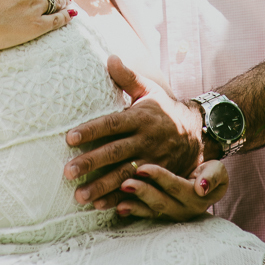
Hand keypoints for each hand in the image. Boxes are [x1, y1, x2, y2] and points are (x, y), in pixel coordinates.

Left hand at [64, 55, 203, 206]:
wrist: (197, 132)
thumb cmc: (164, 109)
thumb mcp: (149, 89)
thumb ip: (127, 77)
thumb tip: (110, 57)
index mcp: (140, 117)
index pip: (112, 124)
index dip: (91, 130)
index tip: (69, 137)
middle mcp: (146, 140)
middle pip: (115, 152)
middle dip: (91, 163)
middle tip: (68, 172)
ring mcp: (153, 162)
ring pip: (124, 176)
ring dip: (101, 187)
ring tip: (79, 197)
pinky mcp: (157, 178)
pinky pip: (136, 191)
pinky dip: (118, 200)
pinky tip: (100, 207)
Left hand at [116, 159, 227, 222]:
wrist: (205, 183)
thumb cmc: (209, 172)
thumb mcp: (218, 171)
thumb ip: (213, 176)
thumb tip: (202, 187)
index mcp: (196, 198)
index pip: (176, 186)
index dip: (159, 178)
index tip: (142, 168)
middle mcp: (183, 210)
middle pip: (161, 201)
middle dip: (142, 192)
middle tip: (125, 183)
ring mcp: (171, 216)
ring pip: (151, 211)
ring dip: (134, 206)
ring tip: (118, 201)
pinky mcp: (161, 216)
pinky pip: (146, 216)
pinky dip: (133, 212)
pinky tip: (119, 208)